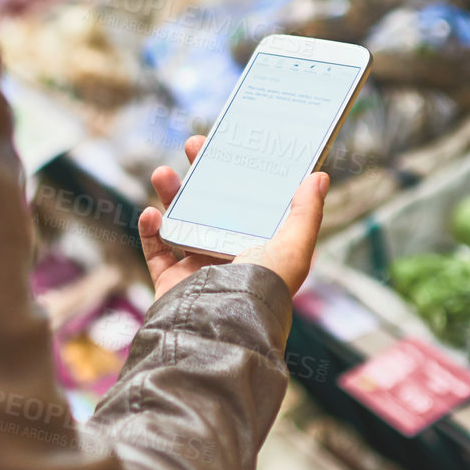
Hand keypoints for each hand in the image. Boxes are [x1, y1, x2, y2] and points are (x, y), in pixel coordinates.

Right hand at [138, 135, 329, 298]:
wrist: (224, 324)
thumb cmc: (263, 288)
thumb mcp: (295, 247)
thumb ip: (307, 213)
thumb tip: (319, 177)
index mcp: (258, 246)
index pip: (248, 202)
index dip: (239, 174)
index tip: (231, 145)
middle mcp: (228, 256)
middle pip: (211, 205)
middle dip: (201, 174)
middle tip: (194, 145)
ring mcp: (198, 268)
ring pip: (180, 222)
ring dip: (170, 195)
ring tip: (163, 173)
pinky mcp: (172, 281)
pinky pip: (156, 250)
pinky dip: (150, 230)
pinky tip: (151, 213)